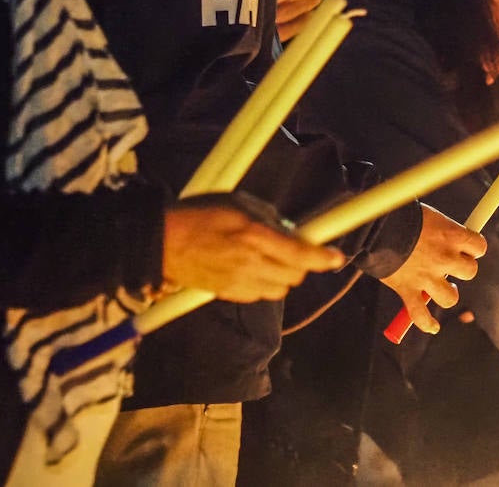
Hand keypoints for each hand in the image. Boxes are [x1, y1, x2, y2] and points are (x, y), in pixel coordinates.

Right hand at [163, 202, 344, 302]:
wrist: (162, 243)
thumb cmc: (199, 215)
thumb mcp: (238, 204)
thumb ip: (268, 217)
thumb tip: (290, 231)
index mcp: (254, 238)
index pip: (300, 254)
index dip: (323, 258)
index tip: (336, 257)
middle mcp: (250, 264)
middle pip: (295, 276)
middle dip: (301, 265)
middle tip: (293, 250)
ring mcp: (238, 283)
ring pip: (279, 290)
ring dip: (283, 277)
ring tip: (271, 260)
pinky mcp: (227, 295)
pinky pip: (259, 295)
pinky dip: (264, 285)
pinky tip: (253, 270)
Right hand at [380, 204, 485, 333]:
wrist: (375, 228)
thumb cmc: (401, 217)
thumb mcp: (429, 216)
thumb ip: (441, 230)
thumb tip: (447, 236)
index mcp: (451, 235)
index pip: (479, 246)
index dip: (473, 249)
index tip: (466, 249)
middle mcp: (444, 258)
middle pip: (470, 272)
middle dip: (462, 269)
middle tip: (451, 266)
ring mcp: (427, 277)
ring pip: (450, 297)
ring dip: (448, 294)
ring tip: (442, 289)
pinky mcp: (408, 291)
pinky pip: (421, 314)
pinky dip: (426, 323)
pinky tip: (432, 326)